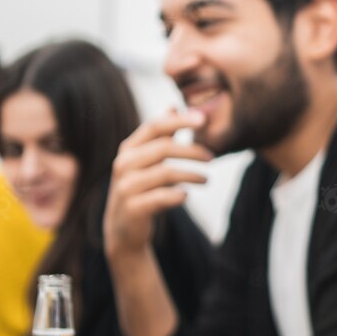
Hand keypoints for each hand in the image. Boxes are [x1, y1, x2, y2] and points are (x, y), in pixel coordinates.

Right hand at [103, 110, 211, 259]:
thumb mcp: (148, 160)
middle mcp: (123, 164)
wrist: (124, 229)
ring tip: (207, 180)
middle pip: (163, 148)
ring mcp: (125, 186)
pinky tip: (186, 195)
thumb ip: (162, 135)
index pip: (154, 126)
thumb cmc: (142, 188)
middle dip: (192, 150)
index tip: (204, 119)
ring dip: (191, 175)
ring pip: (165, 173)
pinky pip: (161, 197)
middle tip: (213, 157)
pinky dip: (178, 195)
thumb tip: (174, 106)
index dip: (179, 121)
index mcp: (129, 148)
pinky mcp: (132, 208)